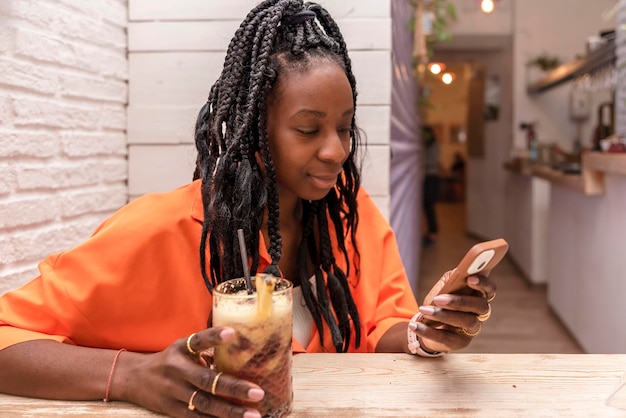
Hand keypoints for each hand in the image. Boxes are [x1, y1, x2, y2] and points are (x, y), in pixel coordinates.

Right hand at [125, 327, 263, 417]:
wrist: (133, 378)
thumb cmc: (169, 360)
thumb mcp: (183, 348)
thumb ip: (206, 350)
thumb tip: (241, 350)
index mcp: (181, 350)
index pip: (198, 340)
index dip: (214, 337)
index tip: (232, 332)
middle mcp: (176, 370)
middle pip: (207, 380)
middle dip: (234, 388)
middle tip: (258, 392)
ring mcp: (173, 392)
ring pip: (204, 404)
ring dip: (230, 411)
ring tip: (253, 415)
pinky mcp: (172, 410)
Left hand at [409, 271, 495, 353]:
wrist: (427, 323)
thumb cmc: (440, 301)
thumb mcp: (444, 287)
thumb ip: (451, 280)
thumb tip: (458, 274)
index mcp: (478, 296)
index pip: (490, 289)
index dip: (483, 284)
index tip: (470, 278)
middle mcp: (480, 313)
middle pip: (480, 306)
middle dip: (459, 301)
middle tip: (438, 299)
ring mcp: (471, 329)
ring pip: (466, 322)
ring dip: (443, 316)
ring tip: (424, 310)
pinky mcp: (460, 343)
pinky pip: (446, 338)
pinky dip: (428, 331)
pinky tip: (415, 325)